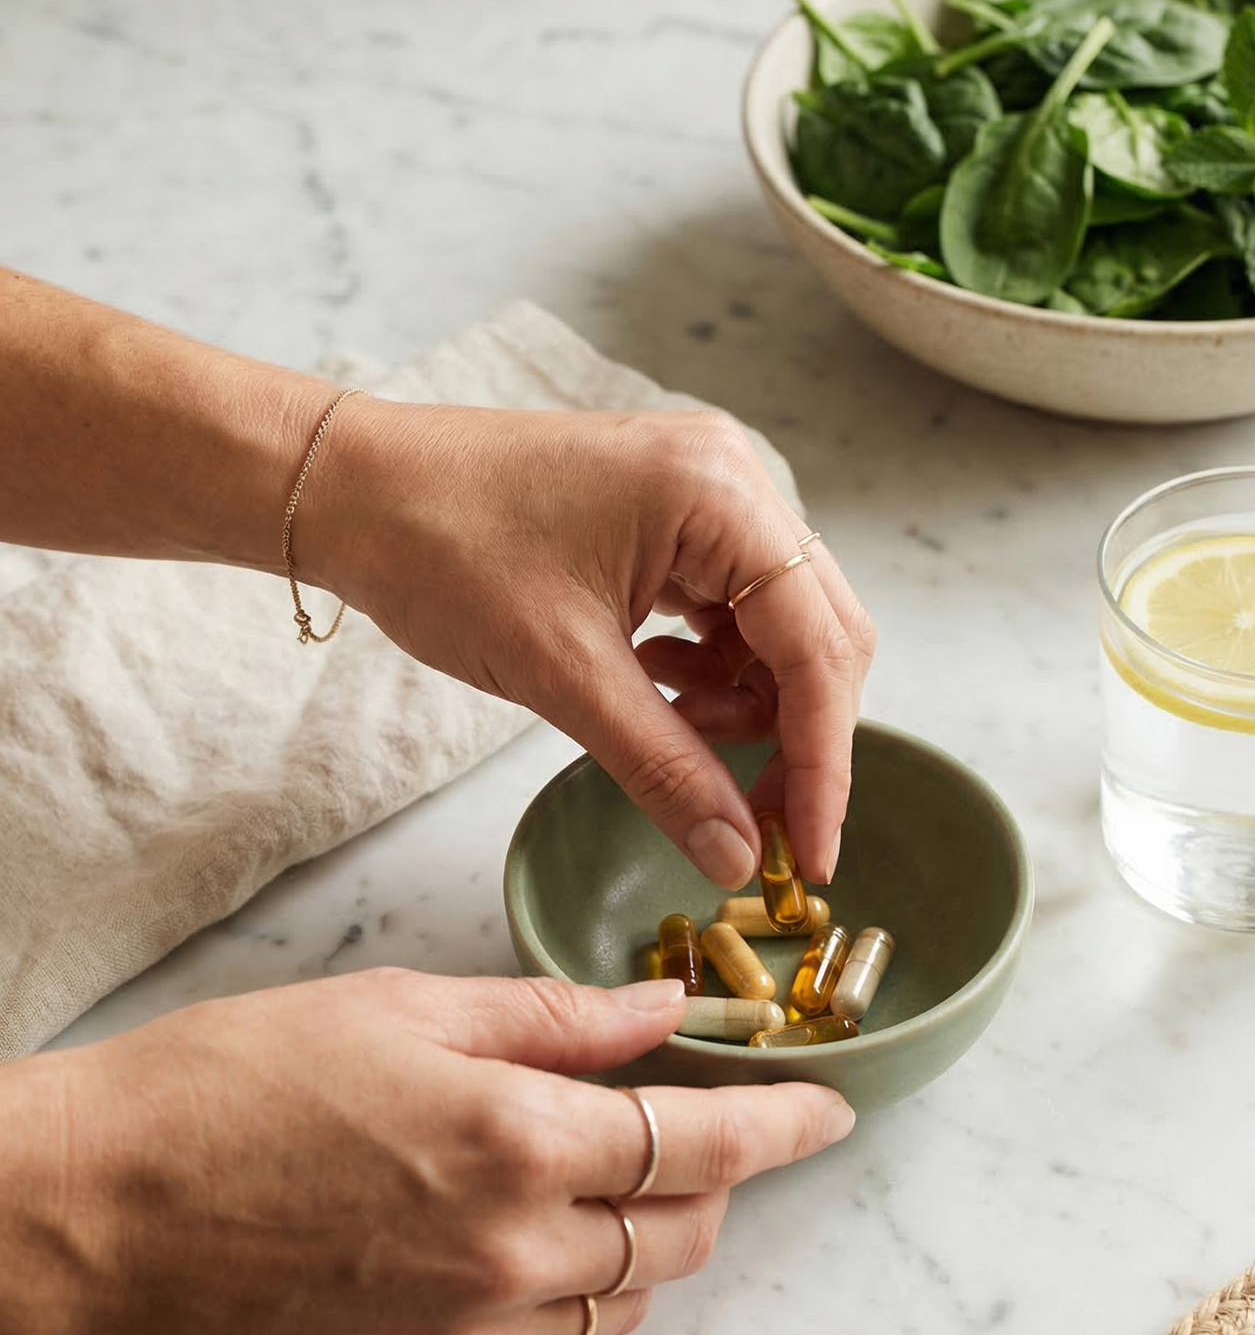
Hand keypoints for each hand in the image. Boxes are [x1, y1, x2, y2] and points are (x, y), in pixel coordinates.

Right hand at [11, 970, 851, 1334]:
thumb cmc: (238, 1080)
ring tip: (596, 1185)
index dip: (784, 1129)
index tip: (828, 1114)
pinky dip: (558, 1293)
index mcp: (517, 1139)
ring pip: (621, 1304)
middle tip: (690, 1134)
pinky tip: (506, 1240)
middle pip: (682, 1238)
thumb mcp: (406, 1009)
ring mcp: (465, 1332)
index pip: (705, 1146)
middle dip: (713, 1186)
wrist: (105, 1200)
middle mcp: (511, 1250)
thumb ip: (556, 1018)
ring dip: (641, 1244)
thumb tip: (665, 1009)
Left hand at [304, 401, 875, 887]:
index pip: (817, 648)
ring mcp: (704, 490)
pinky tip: (659, 692)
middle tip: (759, 824)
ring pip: (778, 626)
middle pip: (817, 633)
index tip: (810, 852)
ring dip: (747, 703)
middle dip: (793, 735)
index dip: (822, 761)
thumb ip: (666, 770)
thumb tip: (738, 856)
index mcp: (719, 495)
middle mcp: (732, 478)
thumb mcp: (564, 677)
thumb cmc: (441, 550)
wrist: (352, 491)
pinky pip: (730, 607)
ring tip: (677, 738)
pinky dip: (710, 669)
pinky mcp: (672, 513)